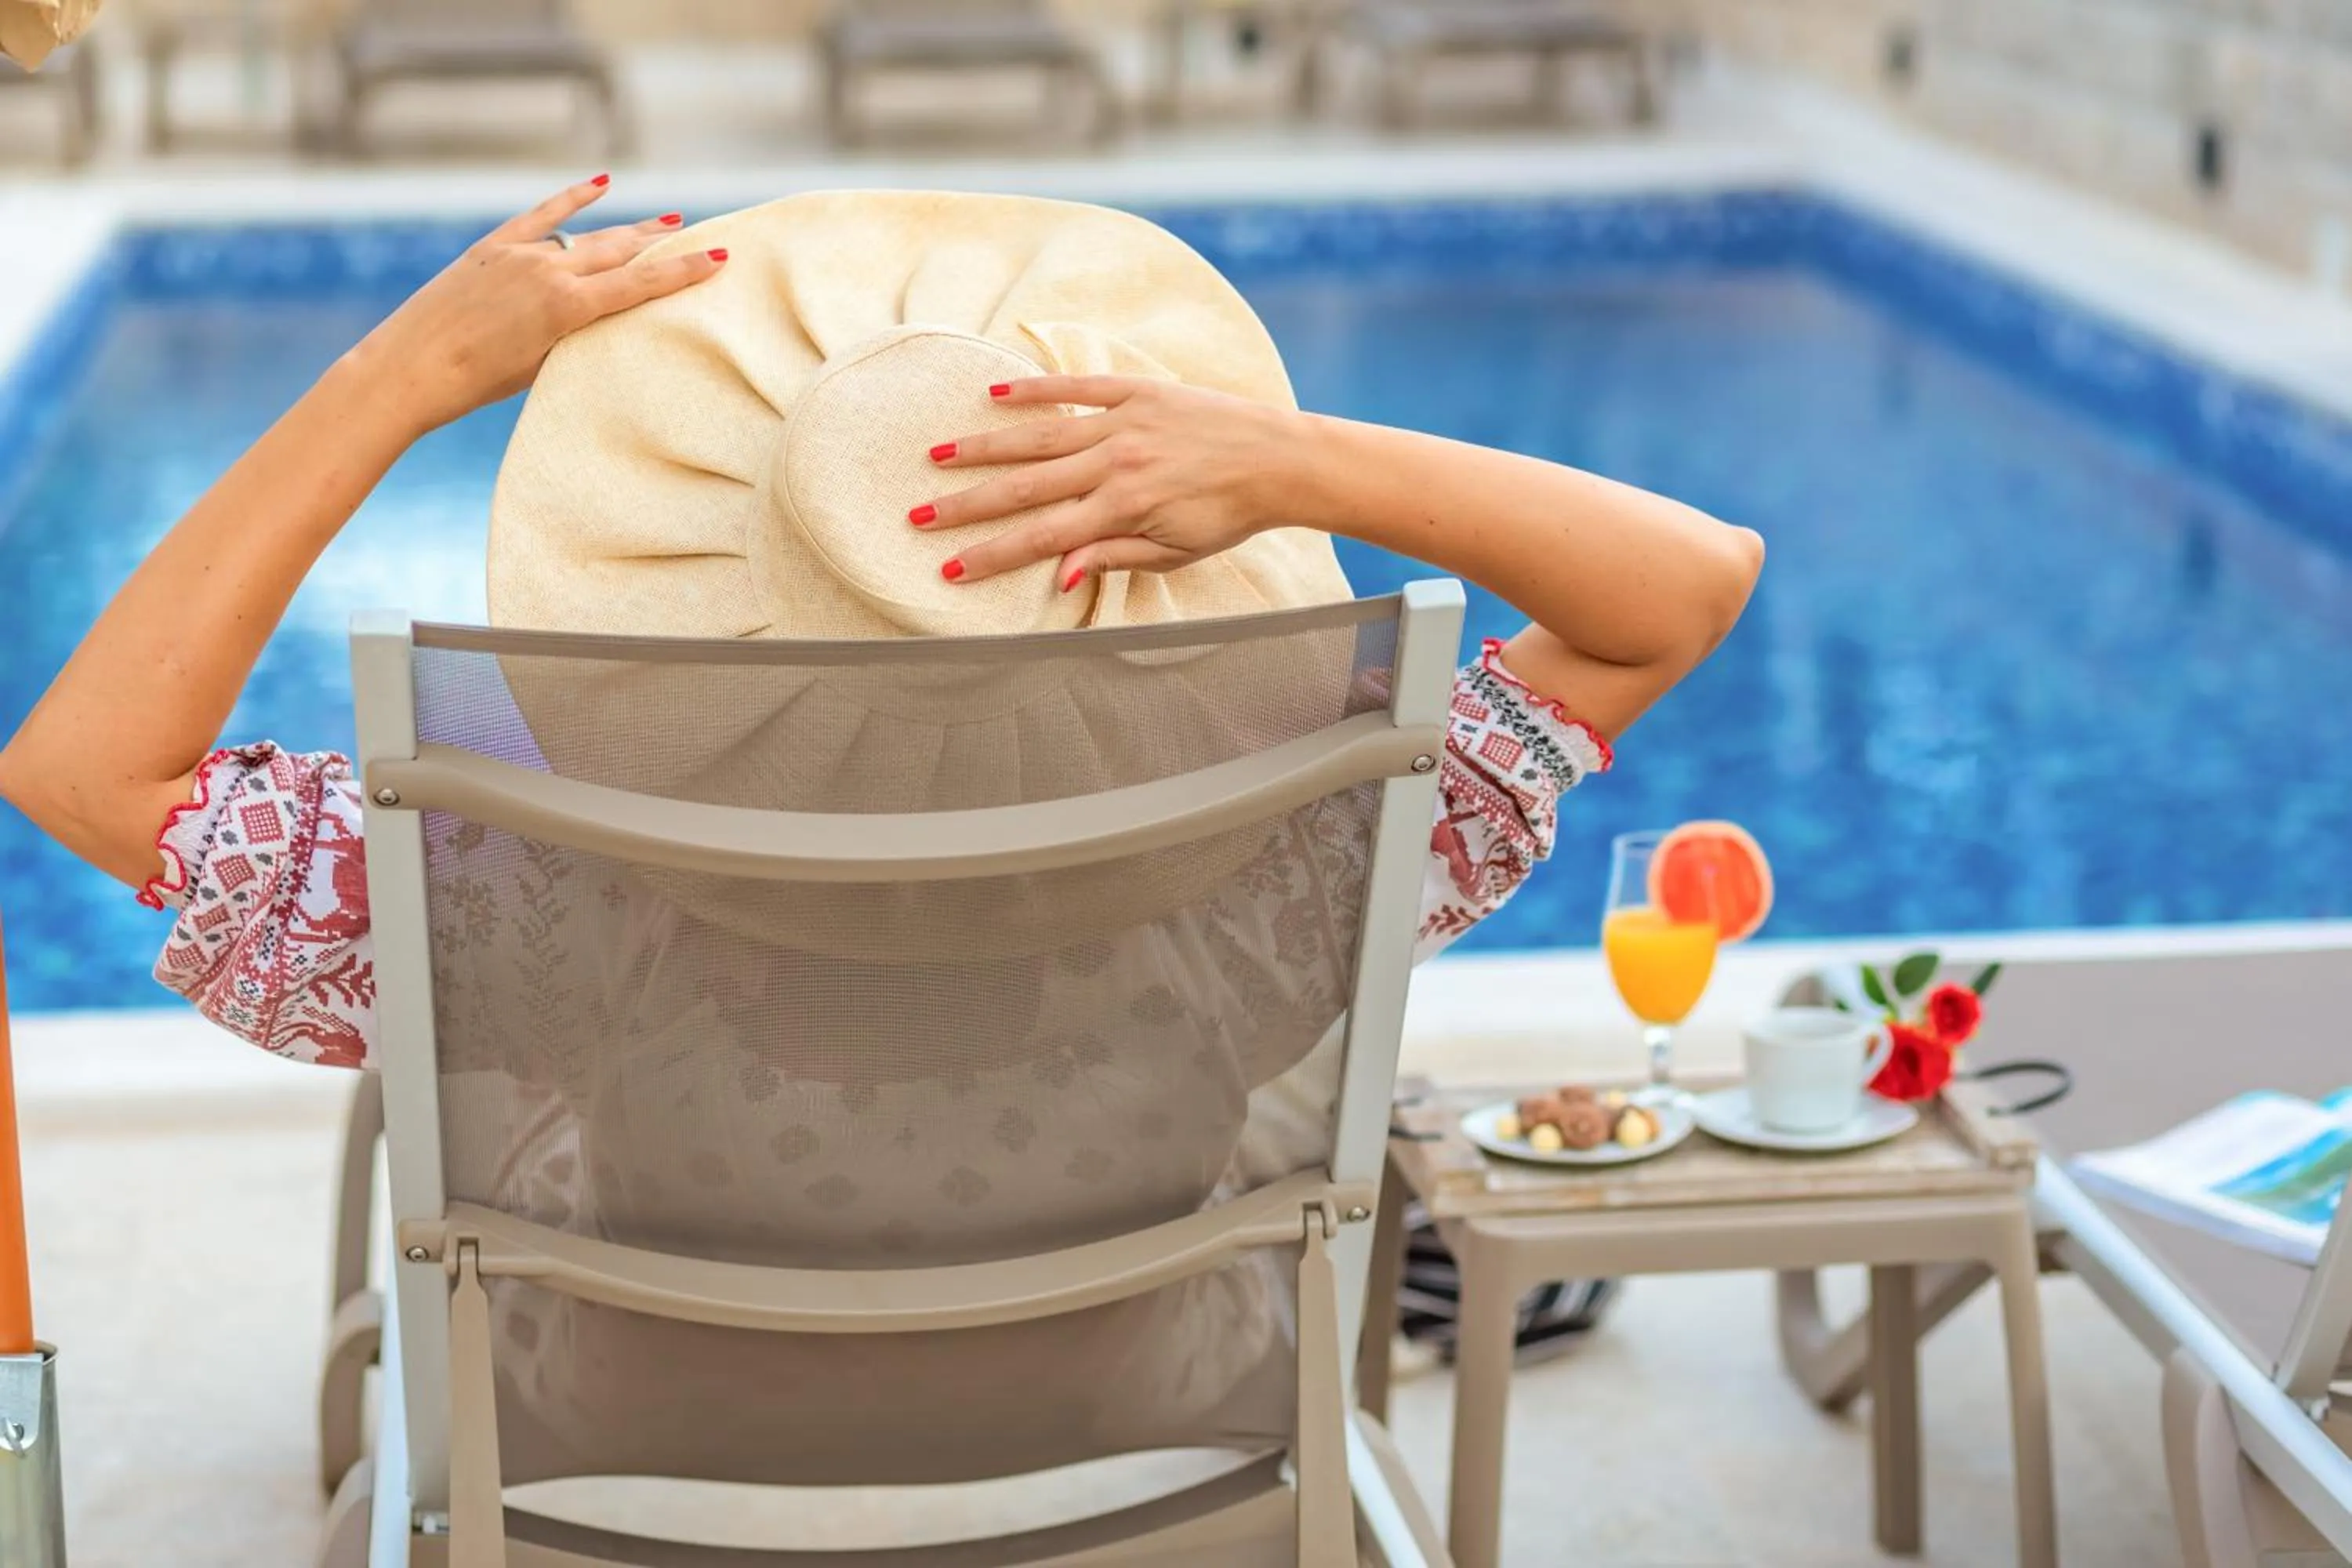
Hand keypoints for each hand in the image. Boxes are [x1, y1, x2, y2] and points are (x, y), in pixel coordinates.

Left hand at [354, 176, 726, 436]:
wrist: (409, 368)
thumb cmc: (475, 384)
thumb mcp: (542, 366)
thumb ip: (574, 333)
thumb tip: (599, 309)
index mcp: (566, 307)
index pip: (638, 284)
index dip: (682, 272)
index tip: (718, 259)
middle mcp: (548, 271)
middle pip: (620, 250)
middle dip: (663, 244)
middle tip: (701, 236)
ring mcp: (520, 255)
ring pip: (587, 235)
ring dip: (628, 229)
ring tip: (666, 222)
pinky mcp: (492, 248)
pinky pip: (542, 217)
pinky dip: (571, 199)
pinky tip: (599, 183)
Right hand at [916, 376, 1307, 590]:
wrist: (1278, 458)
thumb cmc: (1228, 514)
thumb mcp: (1175, 552)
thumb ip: (1114, 557)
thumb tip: (1058, 574)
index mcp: (1122, 509)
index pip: (1042, 537)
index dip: (993, 554)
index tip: (951, 568)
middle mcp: (1115, 463)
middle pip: (1025, 487)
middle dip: (967, 506)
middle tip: (918, 516)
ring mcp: (1124, 422)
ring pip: (1040, 435)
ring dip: (984, 447)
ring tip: (938, 456)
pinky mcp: (1139, 392)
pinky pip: (1078, 387)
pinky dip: (1035, 390)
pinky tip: (994, 395)